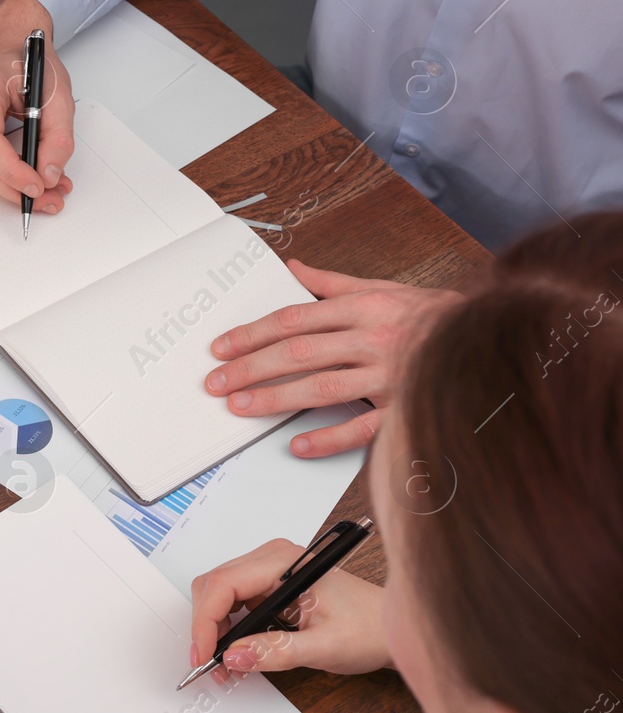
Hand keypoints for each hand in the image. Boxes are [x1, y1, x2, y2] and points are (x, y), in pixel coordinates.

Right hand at [0, 0, 74, 211]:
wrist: (6, 39)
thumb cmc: (26, 58)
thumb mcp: (57, 93)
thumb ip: (58, 137)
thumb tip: (49, 173)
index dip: (12, 172)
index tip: (38, 187)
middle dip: (17, 188)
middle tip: (50, 197)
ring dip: (9, 186)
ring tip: (42, 189)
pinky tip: (21, 175)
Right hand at [189, 539, 389, 680]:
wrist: (390, 628)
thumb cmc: (369, 628)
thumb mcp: (325, 647)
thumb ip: (277, 651)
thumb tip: (234, 656)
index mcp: (285, 563)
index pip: (224, 584)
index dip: (206, 622)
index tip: (204, 655)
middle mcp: (272, 559)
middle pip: (213, 585)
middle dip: (206, 626)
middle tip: (211, 664)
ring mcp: (269, 570)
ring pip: (218, 592)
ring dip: (214, 628)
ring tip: (224, 662)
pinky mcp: (269, 585)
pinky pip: (233, 600)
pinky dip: (226, 627)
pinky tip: (237, 649)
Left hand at [204, 260, 463, 456]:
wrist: (494, 338)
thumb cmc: (432, 315)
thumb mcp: (382, 288)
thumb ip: (332, 284)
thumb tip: (293, 269)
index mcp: (364, 307)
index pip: (294, 319)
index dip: (253, 334)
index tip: (221, 348)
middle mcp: (374, 339)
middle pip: (300, 352)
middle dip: (251, 367)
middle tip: (217, 382)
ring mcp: (391, 375)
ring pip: (323, 387)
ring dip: (276, 398)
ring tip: (241, 407)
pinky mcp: (407, 408)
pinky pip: (364, 426)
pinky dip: (329, 437)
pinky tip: (298, 444)